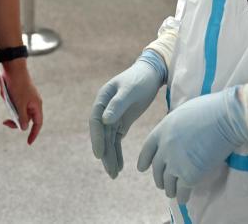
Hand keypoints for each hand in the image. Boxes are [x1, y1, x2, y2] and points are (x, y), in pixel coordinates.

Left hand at [0, 60, 42, 144]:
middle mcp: (32, 103)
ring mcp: (26, 98)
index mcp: (36, 105)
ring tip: (7, 99)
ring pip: (19, 112)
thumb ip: (22, 118)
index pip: (37, 123)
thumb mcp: (19, 104)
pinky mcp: (19, 94)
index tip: (28, 142)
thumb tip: (24, 128)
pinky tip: (6, 94)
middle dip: (17, 122)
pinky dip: (10, 104)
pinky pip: (14, 104)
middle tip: (6, 122)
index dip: (33, 133)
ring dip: (12, 111)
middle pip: (27, 119)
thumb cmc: (18, 85)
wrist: (12, 68)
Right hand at [89, 52, 164, 178]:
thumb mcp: (130, 90)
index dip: (96, 138)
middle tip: (110, 171)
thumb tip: (105, 120)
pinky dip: (117, 152)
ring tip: (114, 174)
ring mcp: (112, 116)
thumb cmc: (140, 79)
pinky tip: (120, 165)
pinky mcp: (121, 121)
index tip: (99, 154)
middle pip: (101, 134)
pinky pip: (116, 139)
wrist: (151, 74)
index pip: (96, 121)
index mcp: (103, 99)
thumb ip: (118, 104)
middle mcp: (105, 109)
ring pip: (108, 140)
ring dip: (110, 156)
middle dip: (104, 153)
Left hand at [137, 86, 247, 204]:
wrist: (226, 118)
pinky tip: (183, 199)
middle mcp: (164, 148)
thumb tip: (177, 132)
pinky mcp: (189, 175)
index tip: (142, 168)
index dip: (144, 160)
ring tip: (172, 193)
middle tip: (162, 184)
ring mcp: (175, 163)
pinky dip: (182, 197)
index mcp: (162, 130)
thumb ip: (175, 126)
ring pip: (167, 183)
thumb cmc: (210, 110)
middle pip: (157, 168)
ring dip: (169, 190)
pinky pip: (182, 191)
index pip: (147, 149)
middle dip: (159, 178)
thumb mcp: (182, 112)